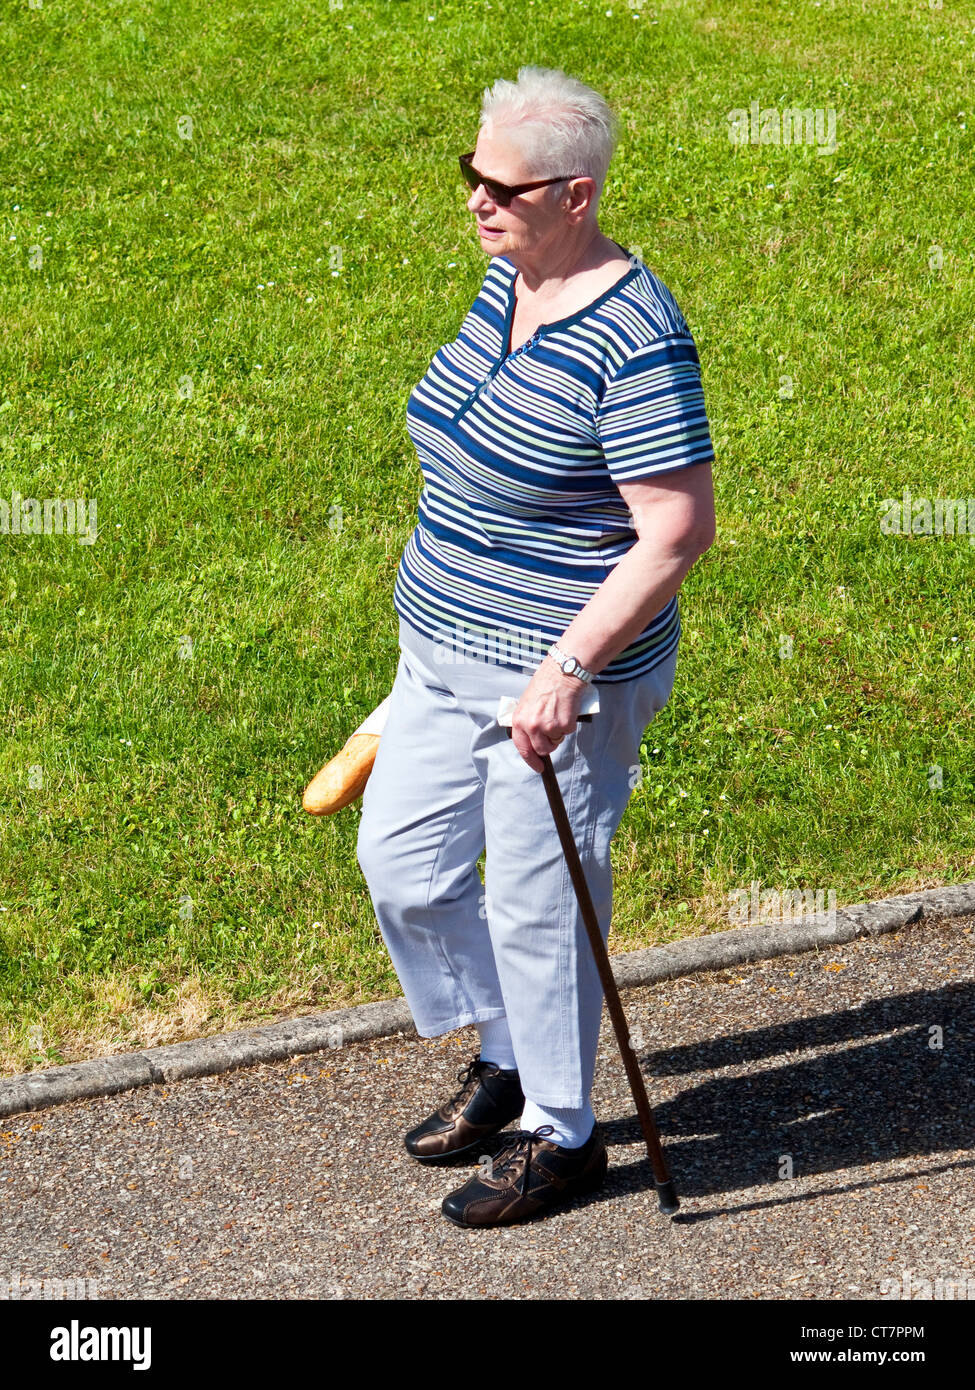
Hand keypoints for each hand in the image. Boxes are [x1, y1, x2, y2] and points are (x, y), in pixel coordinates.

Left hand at [509, 657, 587, 772]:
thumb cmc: (545, 685)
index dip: (531, 760)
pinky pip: (568, 732)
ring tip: (558, 714)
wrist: (562, 673)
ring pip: (556, 742)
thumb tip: (531, 738)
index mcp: (519, 720)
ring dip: (558, 733)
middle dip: (548, 744)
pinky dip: (569, 724)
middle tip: (553, 731)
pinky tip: (566, 710)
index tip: (538, 766)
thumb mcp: (527, 704)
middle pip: (541, 749)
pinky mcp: (564, 725)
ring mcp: (548, 727)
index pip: (522, 747)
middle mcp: (532, 726)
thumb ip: (526, 722)